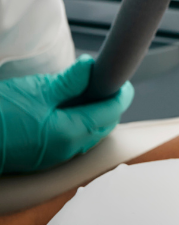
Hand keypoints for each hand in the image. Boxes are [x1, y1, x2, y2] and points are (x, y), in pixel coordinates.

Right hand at [0, 56, 133, 173]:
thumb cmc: (0, 114)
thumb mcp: (37, 90)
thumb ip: (70, 81)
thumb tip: (91, 67)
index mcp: (71, 132)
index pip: (110, 112)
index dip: (120, 93)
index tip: (121, 78)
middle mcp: (68, 150)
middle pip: (103, 125)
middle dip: (110, 104)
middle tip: (107, 83)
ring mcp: (55, 157)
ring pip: (88, 134)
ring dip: (95, 115)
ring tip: (89, 93)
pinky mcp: (43, 158)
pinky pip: (72, 140)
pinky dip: (79, 124)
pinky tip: (70, 109)